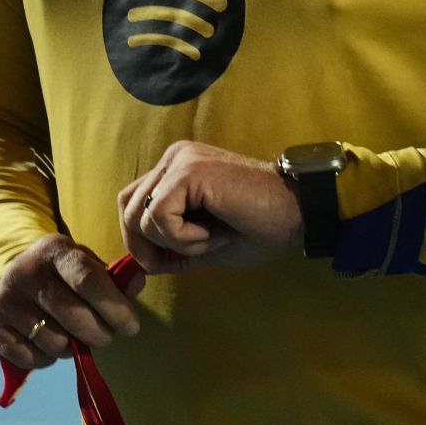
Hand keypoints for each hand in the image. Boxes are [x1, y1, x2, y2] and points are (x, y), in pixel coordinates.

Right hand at [0, 235, 144, 370]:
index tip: (131, 328)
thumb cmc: (62, 279)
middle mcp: (24, 270)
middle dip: (99, 334)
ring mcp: (5, 298)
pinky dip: (46, 359)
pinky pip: (33, 359)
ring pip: (55, 342)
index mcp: (54, 249)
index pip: (88, 278)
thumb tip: (138, 281)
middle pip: (74, 315)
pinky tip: (44, 342)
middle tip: (105, 337)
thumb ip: (115, 279)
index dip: (114, 307)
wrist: (12, 285)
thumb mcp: (86, 269)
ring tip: (70, 335)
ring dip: (71, 348)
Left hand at [118, 140, 304, 273]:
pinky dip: (183, 238)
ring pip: (139, 216)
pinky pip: (159, 217)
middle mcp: (173, 158)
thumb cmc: (259, 228)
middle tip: (190, 254)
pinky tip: (213, 234)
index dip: (139, 240)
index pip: (131, 203)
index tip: (165, 262)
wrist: (298, 212)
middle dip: (148, 246)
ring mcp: (180, 161)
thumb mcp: (206, 244)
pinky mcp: (189, 171)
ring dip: (173, 242)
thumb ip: (172, 249)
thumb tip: (142, 265)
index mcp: (175, 170)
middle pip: (127, 208)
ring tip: (210, 239)